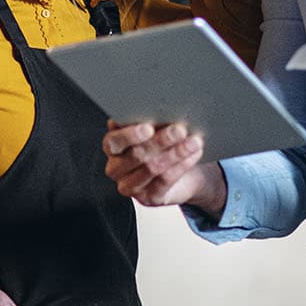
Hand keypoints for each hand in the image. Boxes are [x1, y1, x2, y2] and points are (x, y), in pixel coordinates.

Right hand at [102, 120, 226, 215]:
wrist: (179, 174)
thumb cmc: (161, 146)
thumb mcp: (152, 130)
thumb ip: (147, 120)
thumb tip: (158, 107)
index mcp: (112, 147)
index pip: (113, 141)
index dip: (130, 135)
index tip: (149, 127)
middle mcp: (116, 168)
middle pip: (136, 155)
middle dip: (160, 141)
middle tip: (179, 130)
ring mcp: (130, 186)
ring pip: (152, 168)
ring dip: (176, 153)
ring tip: (192, 142)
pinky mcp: (148, 198)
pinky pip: (165, 181)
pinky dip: (181, 166)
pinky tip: (192, 155)